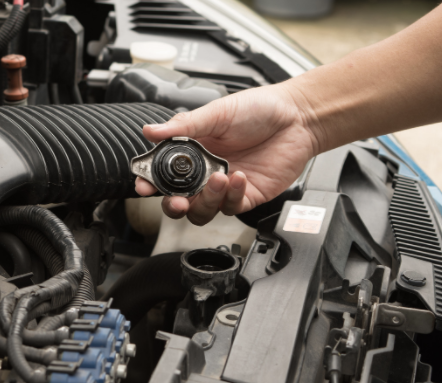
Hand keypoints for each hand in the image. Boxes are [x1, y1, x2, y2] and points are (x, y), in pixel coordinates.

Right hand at [135, 83, 321, 225]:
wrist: (298, 117)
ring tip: (217, 178)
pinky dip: (232, 195)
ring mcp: (225, 186)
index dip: (151, 182)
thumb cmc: (259, 109)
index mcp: (192, 151)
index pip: (163, 174)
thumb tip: (150, 130)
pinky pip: (231, 207)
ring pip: (203, 211)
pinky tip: (239, 176)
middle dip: (173, 205)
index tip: (144, 185)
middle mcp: (205, 172)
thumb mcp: (216, 113)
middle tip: (176, 201)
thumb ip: (183, 125)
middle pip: (179, 201)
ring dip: (205, 200)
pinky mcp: (246, 196)